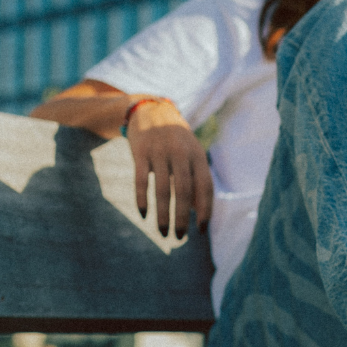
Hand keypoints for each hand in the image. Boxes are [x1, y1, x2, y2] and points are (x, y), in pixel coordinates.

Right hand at [126, 100, 212, 238]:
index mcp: (198, 155)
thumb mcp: (191, 154)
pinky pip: (141, 179)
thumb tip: (198, 211)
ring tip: (163, 233)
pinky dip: (142, 199)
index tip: (201, 230)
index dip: (205, 209)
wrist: (150, 109)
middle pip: (184, 191)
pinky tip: (144, 215)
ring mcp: (160, 151)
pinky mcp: (140, 151)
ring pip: (163, 189)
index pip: (206, 187)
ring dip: (163, 214)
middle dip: (182, 217)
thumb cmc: (175, 139)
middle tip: (180, 237)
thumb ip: (196, 179)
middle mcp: (181, 153)